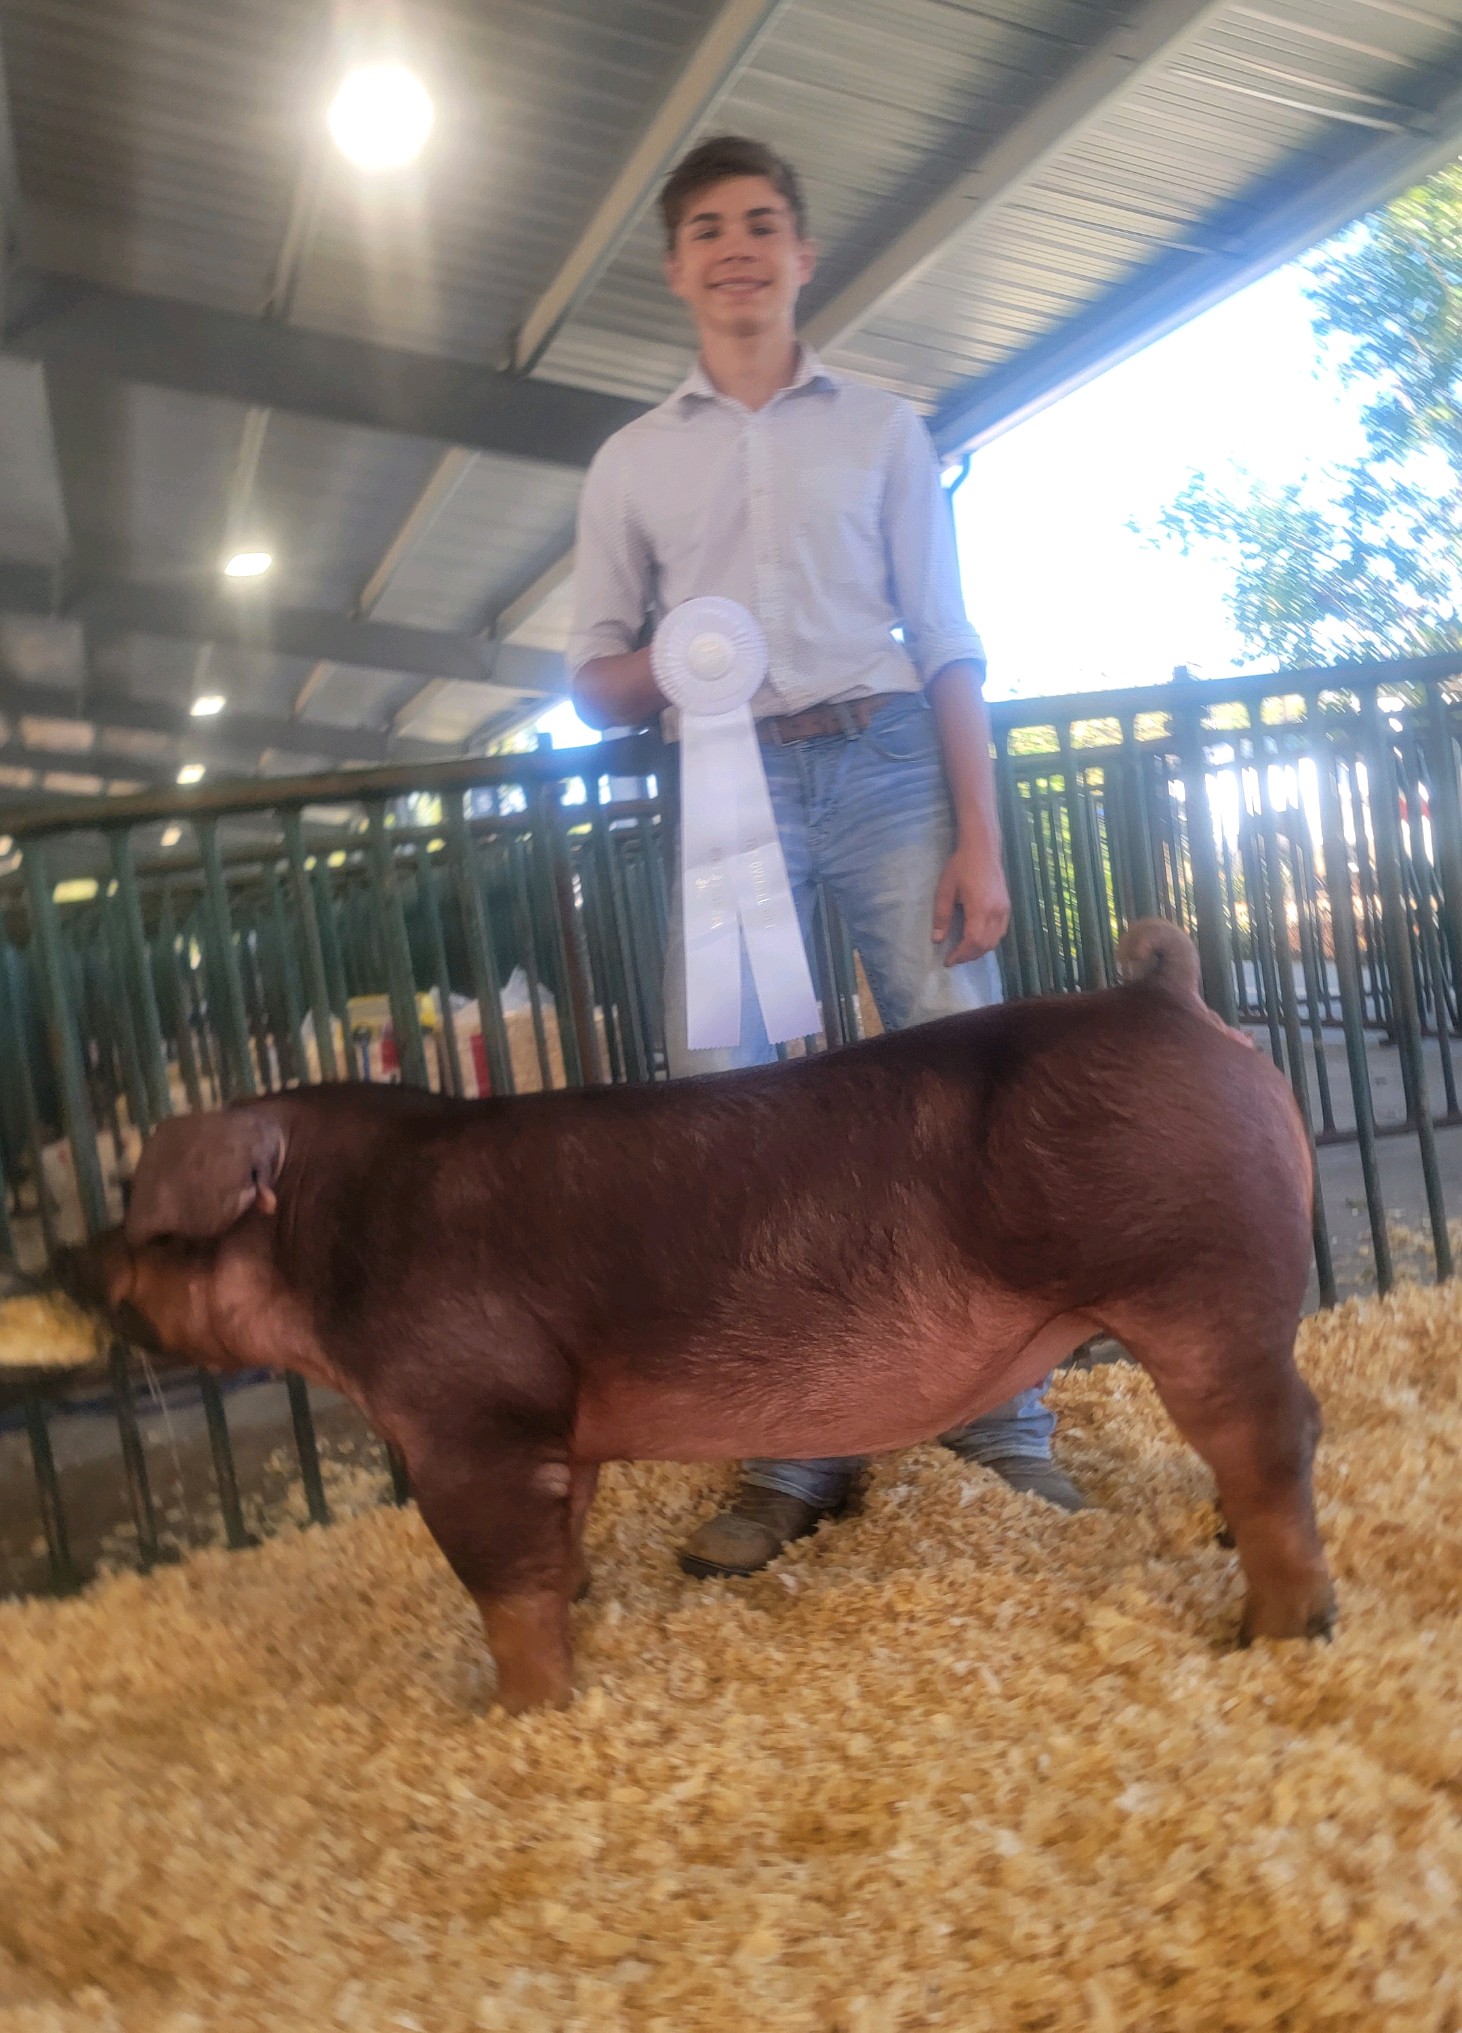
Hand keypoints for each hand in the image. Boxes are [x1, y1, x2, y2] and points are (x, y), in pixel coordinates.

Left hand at [932, 842, 1010, 965]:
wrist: (982, 849)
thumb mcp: (945, 890)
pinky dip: (989, 941)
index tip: (948, 961)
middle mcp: (996, 912)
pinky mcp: (1007, 907)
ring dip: (979, 951)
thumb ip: (942, 916)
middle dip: (969, 956)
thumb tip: (937, 940)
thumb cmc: (961, 867)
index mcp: (980, 908)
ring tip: (964, 952)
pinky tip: (977, 940)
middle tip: (954, 958)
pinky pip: (1001, 932)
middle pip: (985, 945)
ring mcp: (1004, 910)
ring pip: (995, 941)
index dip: (960, 955)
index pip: (972, 941)